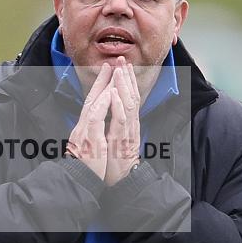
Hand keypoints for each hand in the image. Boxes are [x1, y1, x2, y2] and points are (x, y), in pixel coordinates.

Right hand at [67, 62, 113, 179]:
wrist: (77, 182)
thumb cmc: (85, 168)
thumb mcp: (88, 148)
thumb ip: (90, 135)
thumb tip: (93, 126)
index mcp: (84, 129)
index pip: (92, 105)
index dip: (100, 89)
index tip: (108, 75)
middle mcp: (83, 127)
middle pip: (92, 99)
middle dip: (102, 81)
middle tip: (110, 64)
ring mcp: (85, 132)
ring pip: (94, 104)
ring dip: (103, 86)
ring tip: (113, 72)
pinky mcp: (90, 139)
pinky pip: (96, 118)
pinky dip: (102, 104)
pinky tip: (109, 93)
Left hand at [104, 58, 140, 185]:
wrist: (120, 182)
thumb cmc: (114, 162)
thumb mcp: (114, 140)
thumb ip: (114, 126)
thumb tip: (111, 112)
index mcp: (125, 124)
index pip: (127, 98)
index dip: (125, 82)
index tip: (121, 66)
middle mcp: (129, 126)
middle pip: (130, 97)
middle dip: (126, 77)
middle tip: (123, 60)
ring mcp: (127, 132)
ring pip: (127, 104)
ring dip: (123, 86)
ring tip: (120, 70)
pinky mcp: (122, 141)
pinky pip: (121, 120)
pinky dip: (118, 105)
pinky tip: (115, 93)